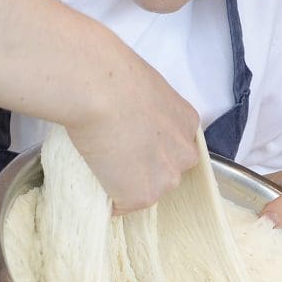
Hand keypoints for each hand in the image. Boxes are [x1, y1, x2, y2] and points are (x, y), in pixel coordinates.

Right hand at [63, 50, 200, 213]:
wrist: (99, 90)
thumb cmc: (113, 76)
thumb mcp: (145, 88)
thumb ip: (147, 109)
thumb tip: (128, 115)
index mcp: (187, 123)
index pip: (175, 146)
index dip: (151, 146)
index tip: (132, 142)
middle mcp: (184, 154)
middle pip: (167, 171)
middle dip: (144, 168)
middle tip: (114, 153)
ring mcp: (164, 179)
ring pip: (146, 190)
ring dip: (126, 184)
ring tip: (100, 165)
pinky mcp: (140, 196)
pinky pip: (121, 205)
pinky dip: (107, 199)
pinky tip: (93, 177)